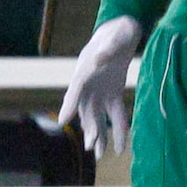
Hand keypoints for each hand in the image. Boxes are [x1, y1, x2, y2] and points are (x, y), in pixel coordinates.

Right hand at [58, 15, 143, 156]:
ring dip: (99, 134)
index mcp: (85, 70)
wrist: (123, 31)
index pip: (75, 89)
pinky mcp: (114, 94)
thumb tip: (99, 59)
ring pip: (98, 117)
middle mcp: (89, 86)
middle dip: (87, 127)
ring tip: (98, 154)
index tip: (63, 120)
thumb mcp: (115, 37)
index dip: (69, 104)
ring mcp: (101, 91)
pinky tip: (121, 146)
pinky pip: (117, 114)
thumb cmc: (116, 33)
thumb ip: (108, 48)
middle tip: (90, 145)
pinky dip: (119, 128)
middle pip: (86, 110)